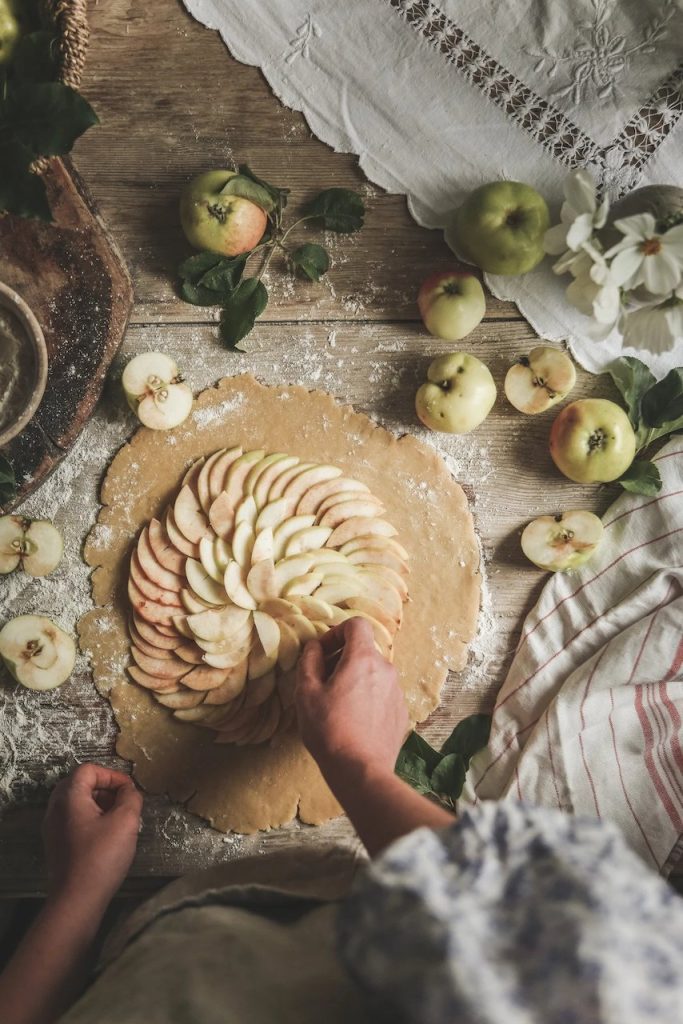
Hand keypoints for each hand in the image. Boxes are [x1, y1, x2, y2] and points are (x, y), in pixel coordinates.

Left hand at [42, 763, 142, 908]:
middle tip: (124, 802)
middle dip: (105, 789)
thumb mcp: (125, 821)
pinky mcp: (57, 844)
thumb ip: (131, 797)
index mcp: (69, 798)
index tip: (129, 791)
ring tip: (119, 819)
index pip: (89, 770)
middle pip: (80, 784)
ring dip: (99, 804)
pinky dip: (91, 819)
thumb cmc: (101, 857)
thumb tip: (129, 791)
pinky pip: (74, 820)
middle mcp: (55, 809)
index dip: (112, 775)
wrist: (77, 900)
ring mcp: (53, 828)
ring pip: (77, 803)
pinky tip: (107, 836)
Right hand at [295, 618, 408, 782]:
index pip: (356, 625)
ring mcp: (396, 692)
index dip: (336, 632)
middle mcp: (386, 670)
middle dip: (342, 658)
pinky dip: (367, 696)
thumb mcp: (306, 692)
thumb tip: (315, 647)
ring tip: (336, 704)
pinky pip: (381, 693)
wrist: (360, 770)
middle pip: (364, 649)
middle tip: (323, 680)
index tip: (323, 652)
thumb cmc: (329, 730)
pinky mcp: (401, 712)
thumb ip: (310, 661)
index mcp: (363, 659)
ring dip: (355, 678)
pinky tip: (353, 719)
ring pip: (373, 672)